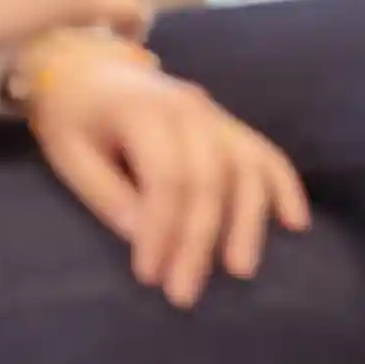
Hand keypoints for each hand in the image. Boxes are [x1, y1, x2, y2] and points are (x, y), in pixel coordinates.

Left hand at [23, 40, 309, 308]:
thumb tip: (142, 238)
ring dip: (248, 219)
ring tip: (242, 269)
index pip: (167, 175)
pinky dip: (284, 186)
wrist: (94, 69)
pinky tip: (295, 222)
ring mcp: (216, 114)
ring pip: (246, 165)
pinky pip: (265, 153)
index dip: (162, 228)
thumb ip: (106, 193)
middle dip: (201, 238)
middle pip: (210, 176)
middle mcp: (191, 109)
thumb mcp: (69, 154)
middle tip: (185, 294)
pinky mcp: (228, 124)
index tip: (148, 276)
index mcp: (146, 112)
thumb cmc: (74, 118)